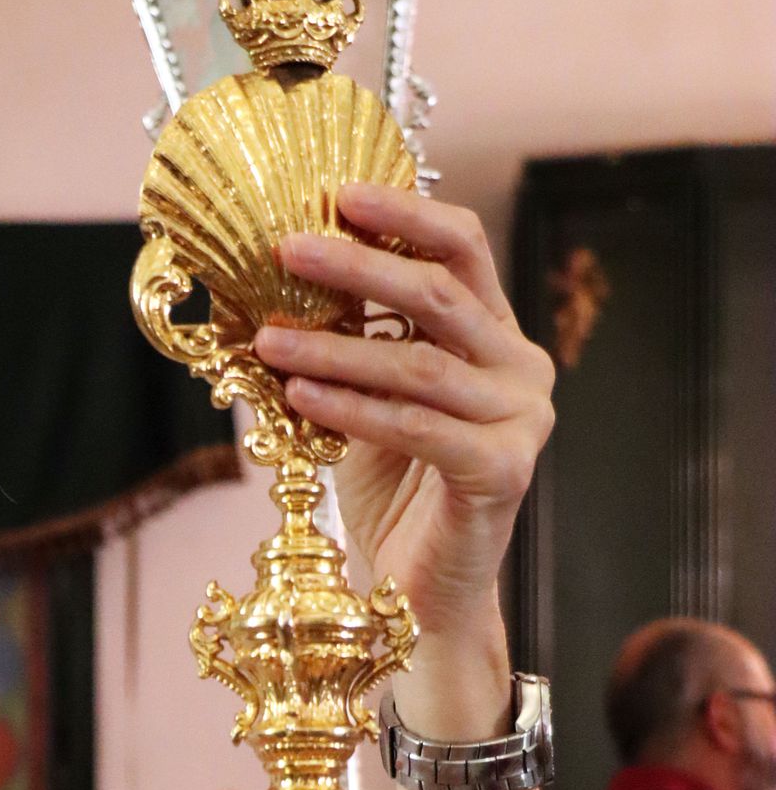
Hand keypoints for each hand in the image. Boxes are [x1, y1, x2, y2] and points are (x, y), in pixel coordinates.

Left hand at [251, 184, 554, 645]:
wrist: (424, 597)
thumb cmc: (394, 495)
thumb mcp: (366, 399)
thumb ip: (349, 340)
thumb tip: (271, 282)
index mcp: (496, 337)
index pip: (461, 249)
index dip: (404, 215)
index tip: (336, 193)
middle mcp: (522, 369)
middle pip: (440, 293)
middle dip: (358, 265)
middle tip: (285, 249)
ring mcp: (522, 420)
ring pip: (419, 363)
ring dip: (334, 346)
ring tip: (267, 338)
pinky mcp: (504, 470)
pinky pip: (417, 426)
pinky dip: (352, 408)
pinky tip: (299, 393)